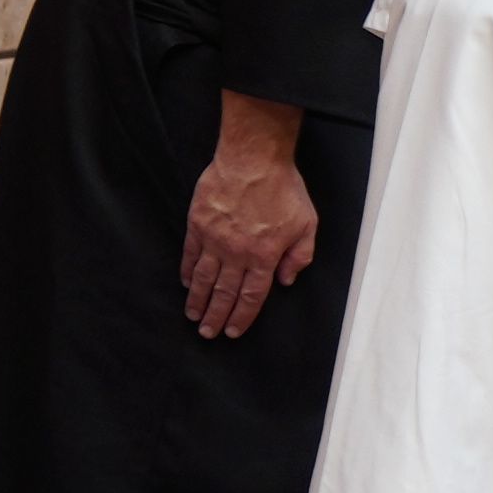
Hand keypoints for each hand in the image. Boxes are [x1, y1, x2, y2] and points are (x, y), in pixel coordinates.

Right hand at [180, 94, 317, 339]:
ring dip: (198, 300)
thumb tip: (286, 280)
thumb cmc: (283, 189)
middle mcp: (237, 253)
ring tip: (193, 316)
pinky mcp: (198, 224)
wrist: (253, 158)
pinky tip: (186, 284)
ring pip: (203, 278)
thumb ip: (300, 256)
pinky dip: (187, 271)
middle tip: (207, 333)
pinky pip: (190, 254)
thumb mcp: (307, 223)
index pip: (252, 296)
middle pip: (224, 292)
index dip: (242, 316)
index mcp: (264, 256)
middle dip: (215, 316)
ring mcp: (214, 239)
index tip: (232, 330)